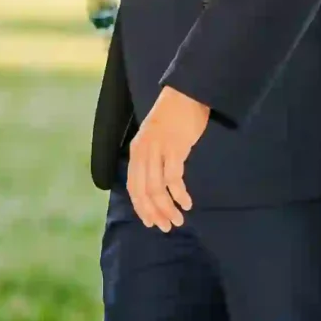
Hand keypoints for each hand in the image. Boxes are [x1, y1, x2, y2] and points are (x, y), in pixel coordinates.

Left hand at [127, 86, 211, 230]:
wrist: (186, 93)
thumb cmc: (173, 117)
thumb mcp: (154, 138)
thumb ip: (152, 158)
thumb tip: (156, 185)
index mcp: (136, 152)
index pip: (133, 187)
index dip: (141, 208)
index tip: (151, 222)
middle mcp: (143, 152)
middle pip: (144, 191)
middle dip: (155, 213)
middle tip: (167, 227)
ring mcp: (158, 150)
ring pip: (157, 189)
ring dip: (168, 208)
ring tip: (179, 219)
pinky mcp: (175, 148)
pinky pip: (173, 178)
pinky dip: (179, 194)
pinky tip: (187, 203)